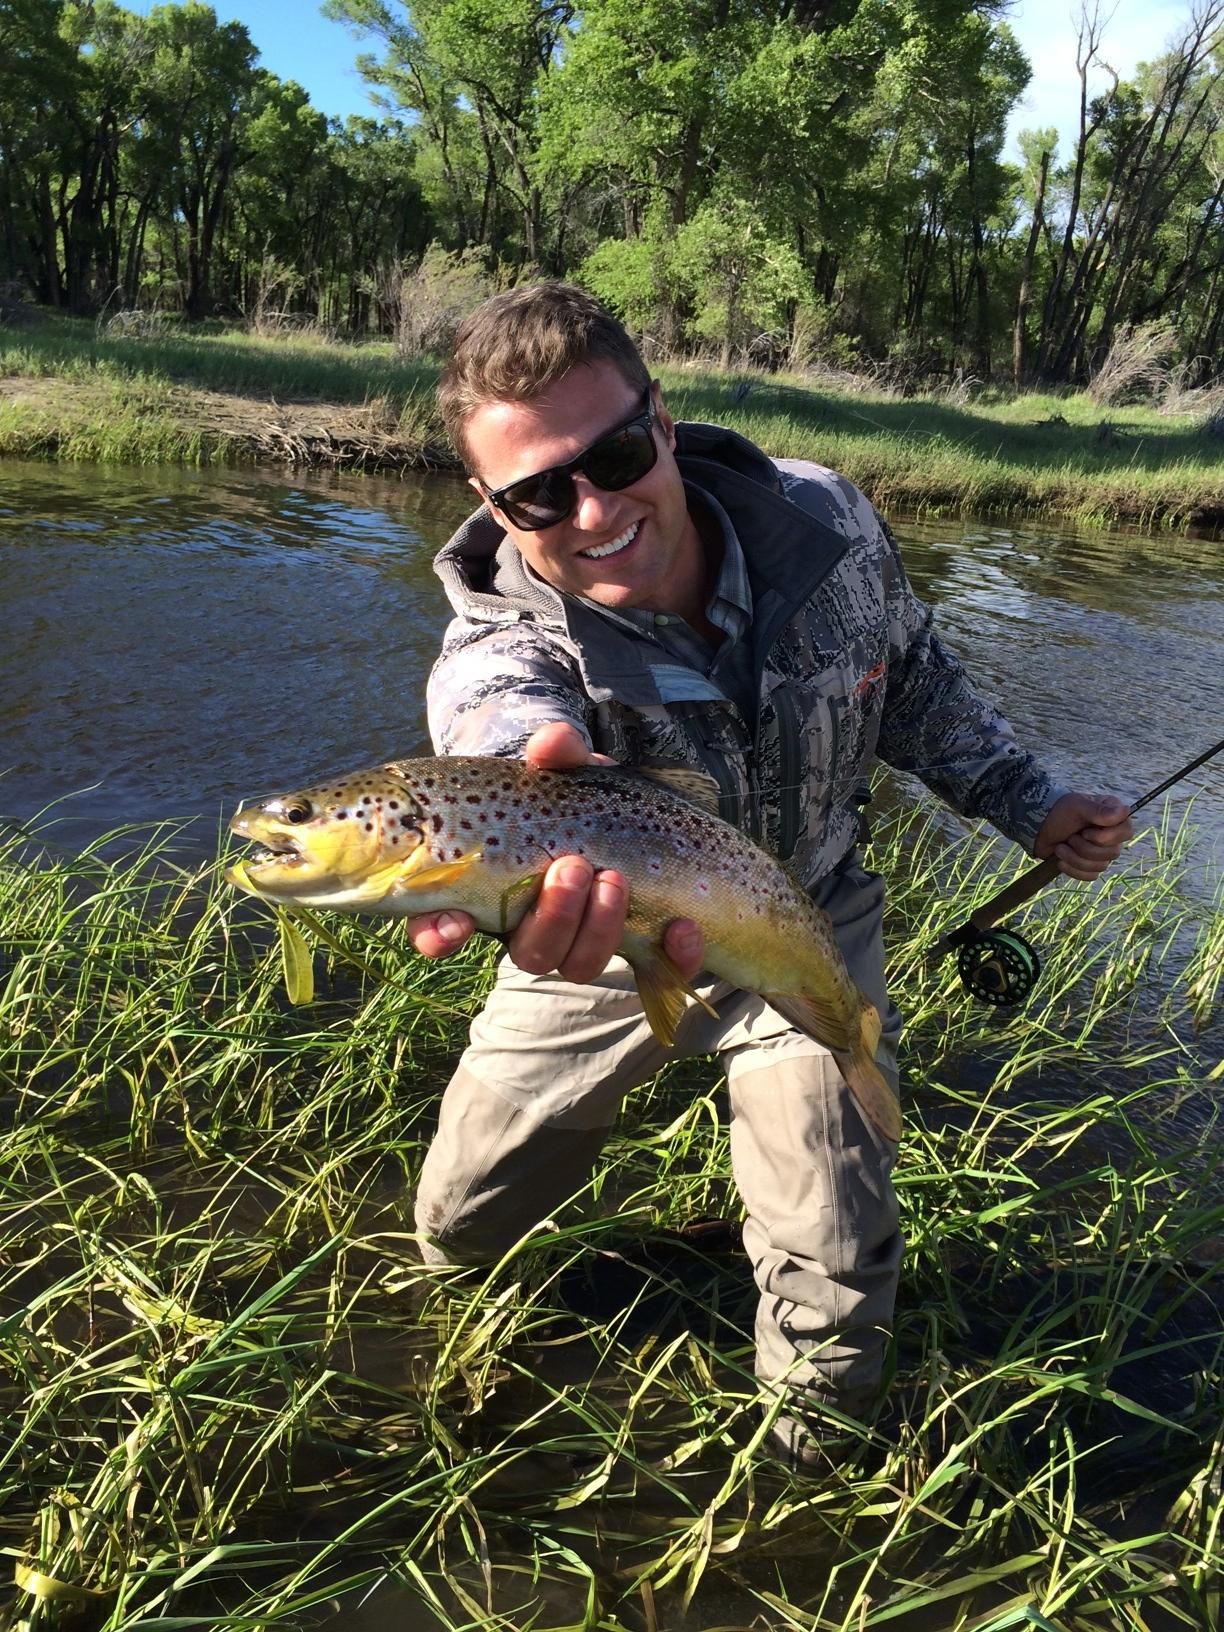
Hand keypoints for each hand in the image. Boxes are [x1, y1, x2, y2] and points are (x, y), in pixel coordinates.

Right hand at [407, 722, 705, 982]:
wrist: (625, 808)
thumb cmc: (570, 791)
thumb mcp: (562, 767)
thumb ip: (555, 752)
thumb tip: (553, 743)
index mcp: (489, 889)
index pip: (443, 929)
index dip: (439, 935)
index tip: (455, 922)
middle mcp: (530, 926)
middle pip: (530, 953)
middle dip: (552, 918)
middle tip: (572, 867)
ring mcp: (583, 941)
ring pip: (579, 964)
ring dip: (597, 929)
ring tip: (614, 879)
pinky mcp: (637, 947)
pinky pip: (655, 968)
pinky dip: (673, 955)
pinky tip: (685, 926)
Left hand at [1033, 791, 1133, 881]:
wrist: (1038, 827)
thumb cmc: (1059, 812)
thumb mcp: (1077, 806)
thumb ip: (1099, 811)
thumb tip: (1125, 811)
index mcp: (1114, 817)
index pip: (1127, 832)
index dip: (1106, 837)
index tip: (1085, 832)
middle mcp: (1112, 835)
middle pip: (1113, 853)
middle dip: (1085, 848)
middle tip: (1070, 837)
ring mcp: (1102, 852)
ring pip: (1101, 866)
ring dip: (1075, 858)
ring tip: (1061, 847)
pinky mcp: (1090, 865)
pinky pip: (1091, 876)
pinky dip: (1073, 869)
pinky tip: (1061, 860)